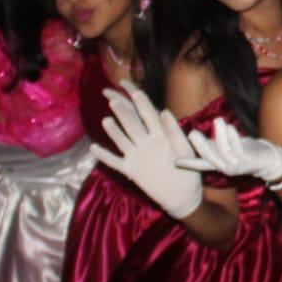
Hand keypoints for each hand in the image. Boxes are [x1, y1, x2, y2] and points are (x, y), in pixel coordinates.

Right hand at [88, 83, 203, 218]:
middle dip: (122, 109)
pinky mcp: (132, 170)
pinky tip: (94, 148)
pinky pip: (115, 162)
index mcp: (160, 134)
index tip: (126, 84)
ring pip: (122, 139)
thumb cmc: (188, 174)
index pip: (146, 111)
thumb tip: (164, 111)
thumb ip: (175, 133)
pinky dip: (105, 156)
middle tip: (110, 96)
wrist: (184, 197)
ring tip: (106, 120)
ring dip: (113, 130)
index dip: (137, 97)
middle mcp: (146, 142)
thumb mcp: (184, 152)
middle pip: (131, 122)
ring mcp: (137, 155)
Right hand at [179, 117, 281, 183]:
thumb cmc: (244, 151)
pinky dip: (233, 136)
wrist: (267, 161)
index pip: (200, 164)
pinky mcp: (248, 160)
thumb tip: (194, 137)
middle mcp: (224, 167)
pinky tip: (231, 127)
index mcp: (218, 164)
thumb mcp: (226, 148)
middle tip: (192, 133)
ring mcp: (236, 165)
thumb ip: (212, 144)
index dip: (188, 163)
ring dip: (220, 135)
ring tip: (218, 121)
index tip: (175, 161)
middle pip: (209, 157)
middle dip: (200, 145)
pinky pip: (238, 147)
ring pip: (224, 150)